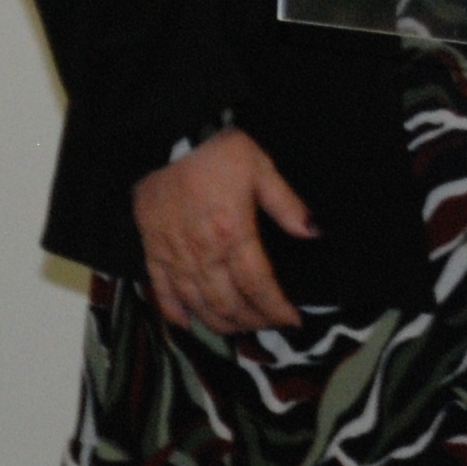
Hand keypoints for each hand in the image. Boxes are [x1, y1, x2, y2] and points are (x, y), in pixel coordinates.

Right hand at [130, 127, 317, 334]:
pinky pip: (161, 291)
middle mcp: (203, 253)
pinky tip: (188, 324)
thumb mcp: (261, 168)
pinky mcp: (153, 249)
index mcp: (233, 234)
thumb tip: (314, 231)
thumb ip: (287, 204)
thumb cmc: (216, 150)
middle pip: (229, 303)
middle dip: (252, 320)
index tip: (292, 320)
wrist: (167, 136)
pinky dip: (174, 312)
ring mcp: (175, 255)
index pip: (259, 285)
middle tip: (268, 325)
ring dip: (219, 322)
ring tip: (238, 330)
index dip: (276, 308)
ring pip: (198, 303)